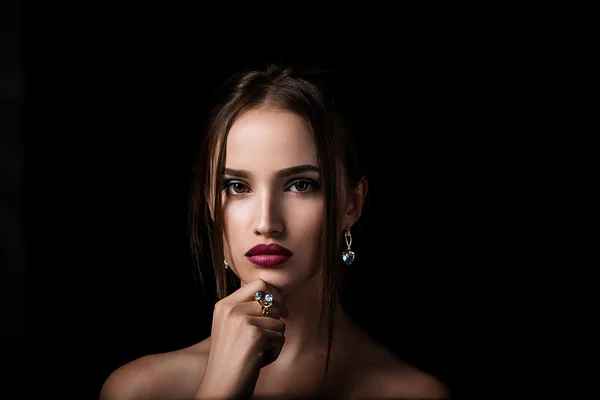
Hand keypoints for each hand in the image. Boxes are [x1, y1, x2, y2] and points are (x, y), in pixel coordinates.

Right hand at [193, 279, 287, 398]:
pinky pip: (280, 338)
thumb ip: (247, 311)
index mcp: (224, 305)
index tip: (280, 310)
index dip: (275, 295)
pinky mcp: (255, 335)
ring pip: (280, 322)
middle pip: (273, 303)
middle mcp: (231, 309)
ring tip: (256, 352)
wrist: (220, 386)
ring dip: (274, 340)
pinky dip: (274, 352)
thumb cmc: (230, 360)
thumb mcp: (231, 327)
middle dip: (276, 322)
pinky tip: (258, 360)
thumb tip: (279, 300)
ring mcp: (242, 321)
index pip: (259, 284)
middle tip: (264, 340)